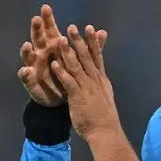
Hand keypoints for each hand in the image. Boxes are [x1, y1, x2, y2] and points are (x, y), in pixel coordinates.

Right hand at [17, 5, 106, 106]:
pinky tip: (25, 71)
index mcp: (52, 46)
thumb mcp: (80, 60)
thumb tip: (103, 32)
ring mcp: (34, 66)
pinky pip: (26, 77)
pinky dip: (25, 73)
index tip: (46, 8)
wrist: (62, 97)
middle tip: (36, 19)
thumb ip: (90, 47)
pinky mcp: (31, 80)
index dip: (47, 19)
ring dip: (27, 50)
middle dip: (36, 29)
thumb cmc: (69, 74)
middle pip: (38, 38)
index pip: (49, 30)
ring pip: (28, 56)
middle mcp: (41, 53)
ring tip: (28, 45)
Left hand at [51, 24, 121, 140]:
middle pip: (86, 58)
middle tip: (72, 27)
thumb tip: (100, 76)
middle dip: (79, 41)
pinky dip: (62, 72)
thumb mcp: (106, 96)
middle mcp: (95, 81)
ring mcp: (87, 89)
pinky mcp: (78, 98)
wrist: (105, 133)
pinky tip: (54, 63)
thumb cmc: (105, 118)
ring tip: (60, 39)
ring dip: (68, 52)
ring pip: (76, 67)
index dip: (93, 42)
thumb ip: (101, 84)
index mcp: (101, 80)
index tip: (90, 28)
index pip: (97, 57)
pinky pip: (69, 82)